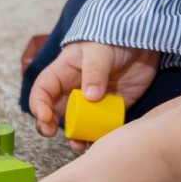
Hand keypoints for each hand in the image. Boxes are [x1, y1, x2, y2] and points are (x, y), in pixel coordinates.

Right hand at [29, 41, 160, 148]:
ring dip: (75, 136)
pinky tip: (99, 140)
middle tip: (51, 133)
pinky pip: (101, 126)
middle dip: (49, 125)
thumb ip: (94, 71)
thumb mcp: (99, 50)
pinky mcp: (110, 108)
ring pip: (77, 123)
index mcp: (63, 72)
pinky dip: (99, 135)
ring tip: (78, 144)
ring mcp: (92, 102)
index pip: (43, 91)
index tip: (45, 117)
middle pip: (54, 111)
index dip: (38, 105)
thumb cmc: (113, 37)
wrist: (142, 41)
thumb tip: (90, 97)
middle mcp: (74, 90)